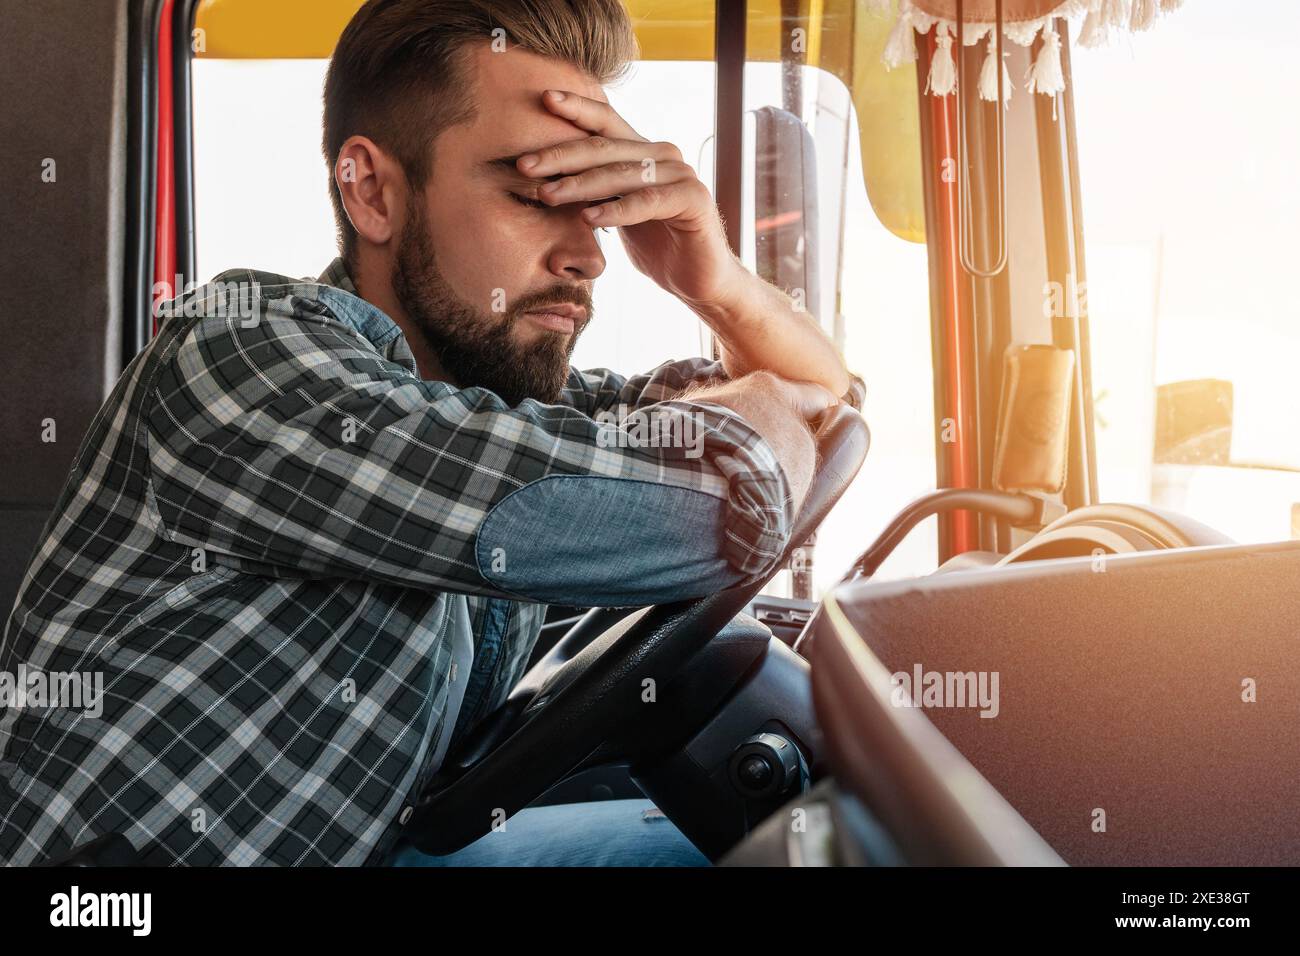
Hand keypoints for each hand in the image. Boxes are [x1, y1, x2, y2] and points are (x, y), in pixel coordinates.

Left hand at [517, 89, 746, 312]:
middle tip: (526, 165)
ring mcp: (681, 175)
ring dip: (580, 184)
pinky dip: (617, 209)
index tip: (544, 99)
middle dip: (562, 155)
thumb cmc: (656, 246)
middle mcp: (663, 156)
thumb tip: (545, 177)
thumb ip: (594, 189)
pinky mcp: (694, 199)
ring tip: (548, 195)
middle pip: (605, 147)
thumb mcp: (616, 211)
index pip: (606, 123)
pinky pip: (648, 201)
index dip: (577, 109)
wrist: (699, 280)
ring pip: (622, 173)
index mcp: (643, 152)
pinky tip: (589, 217)